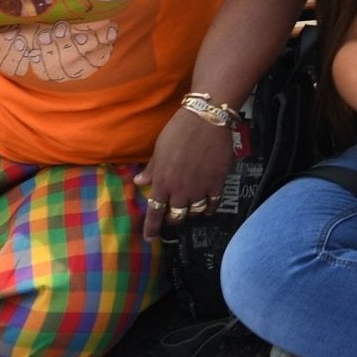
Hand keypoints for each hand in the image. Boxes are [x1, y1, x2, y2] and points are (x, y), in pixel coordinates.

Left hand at [133, 103, 236, 242]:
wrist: (206, 119)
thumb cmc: (178, 130)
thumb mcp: (159, 149)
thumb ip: (151, 168)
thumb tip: (139, 182)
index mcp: (163, 182)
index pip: (155, 212)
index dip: (151, 228)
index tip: (149, 238)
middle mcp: (180, 190)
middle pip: (176, 216)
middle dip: (173, 219)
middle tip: (173, 216)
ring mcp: (200, 188)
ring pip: (194, 212)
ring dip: (191, 213)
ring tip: (191, 209)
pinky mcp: (217, 182)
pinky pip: (213, 203)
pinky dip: (210, 207)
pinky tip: (208, 207)